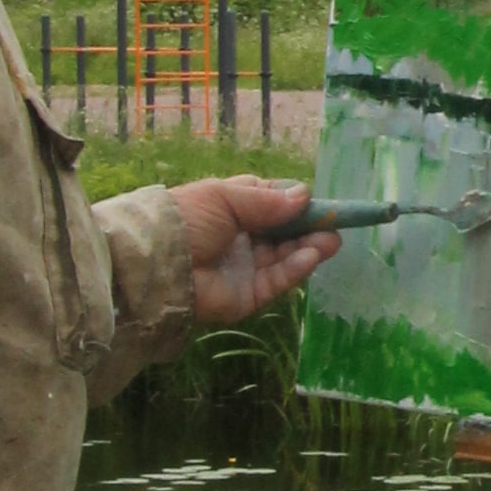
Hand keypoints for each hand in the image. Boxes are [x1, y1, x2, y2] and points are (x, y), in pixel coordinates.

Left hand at [174, 176, 340, 323]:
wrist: (155, 264)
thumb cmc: (187, 219)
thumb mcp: (225, 197)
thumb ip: (267, 201)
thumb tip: (305, 195)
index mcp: (232, 209)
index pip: (272, 204)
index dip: (295, 203)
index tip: (318, 201)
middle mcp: (241, 238)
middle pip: (284, 233)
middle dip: (309, 227)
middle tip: (335, 224)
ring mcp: (245, 268)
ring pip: (284, 258)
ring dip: (309, 247)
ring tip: (331, 240)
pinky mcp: (247, 296)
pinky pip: (276, 281)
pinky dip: (296, 268)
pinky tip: (311, 256)